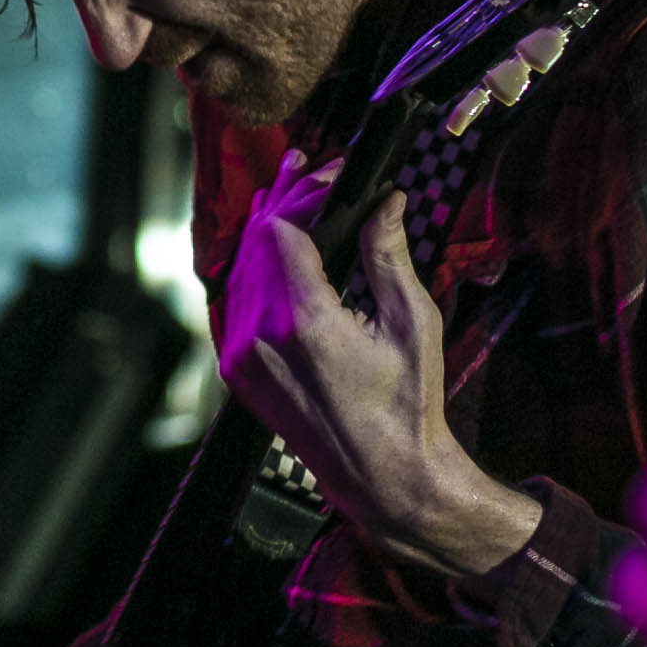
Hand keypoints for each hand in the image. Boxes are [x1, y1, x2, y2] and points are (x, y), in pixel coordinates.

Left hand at [217, 150, 538, 575]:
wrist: (384, 477)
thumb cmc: (408, 405)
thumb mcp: (411, 323)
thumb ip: (388, 255)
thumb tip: (383, 201)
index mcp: (306, 322)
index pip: (281, 228)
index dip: (306, 192)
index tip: (336, 173)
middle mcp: (261, 338)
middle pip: (254, 241)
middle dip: (283, 198)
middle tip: (311, 170)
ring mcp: (242, 358)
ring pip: (238, 269)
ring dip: (263, 228)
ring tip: (291, 193)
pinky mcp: (237, 373)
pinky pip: (235, 303)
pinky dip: (253, 268)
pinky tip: (273, 248)